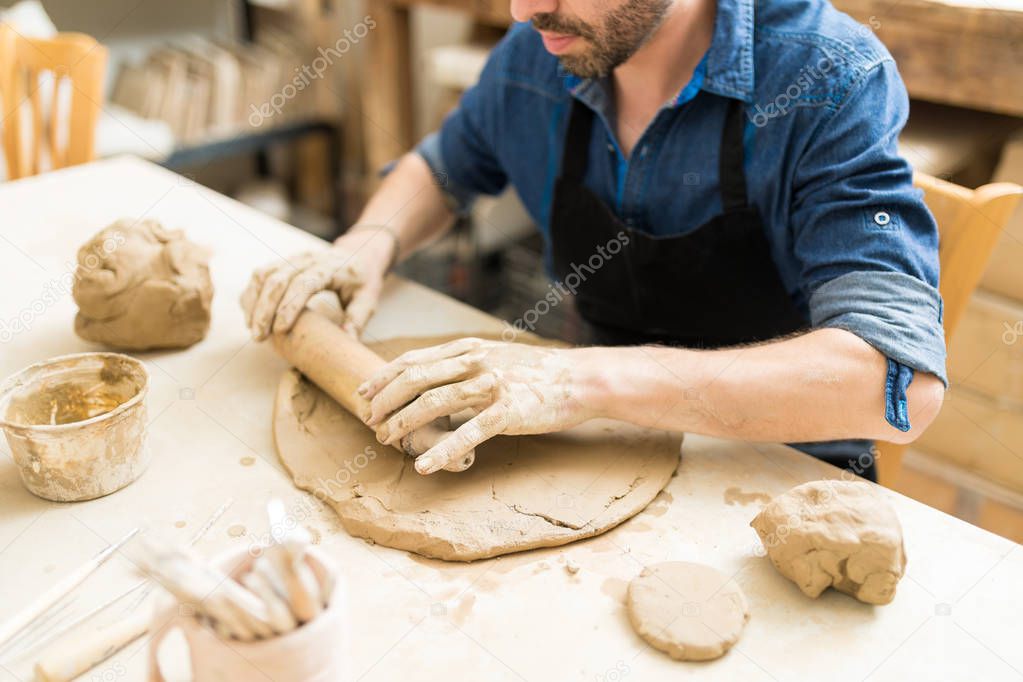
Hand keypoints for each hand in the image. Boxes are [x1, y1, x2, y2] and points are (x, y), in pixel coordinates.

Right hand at [240, 227, 395, 339]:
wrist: (358, 255)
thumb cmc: (362, 282)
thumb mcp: (368, 299)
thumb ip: (358, 319)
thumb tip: (348, 341)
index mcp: (330, 266)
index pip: (304, 283)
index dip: (289, 306)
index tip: (280, 330)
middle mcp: (308, 258)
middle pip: (278, 279)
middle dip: (265, 309)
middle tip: (259, 337)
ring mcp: (293, 258)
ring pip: (264, 275)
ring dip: (254, 303)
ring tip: (253, 330)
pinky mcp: (283, 261)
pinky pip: (260, 274)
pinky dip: (251, 294)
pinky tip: (250, 316)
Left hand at [357, 338, 598, 473]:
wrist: (579, 379)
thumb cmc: (537, 374)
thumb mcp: (495, 357)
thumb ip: (463, 365)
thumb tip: (431, 379)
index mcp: (468, 349)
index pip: (414, 359)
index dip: (383, 377)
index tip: (363, 394)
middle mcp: (474, 362)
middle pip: (415, 378)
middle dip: (385, 402)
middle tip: (370, 422)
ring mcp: (490, 386)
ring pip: (433, 402)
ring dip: (403, 423)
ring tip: (386, 440)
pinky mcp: (507, 412)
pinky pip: (467, 434)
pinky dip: (441, 451)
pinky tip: (423, 466)